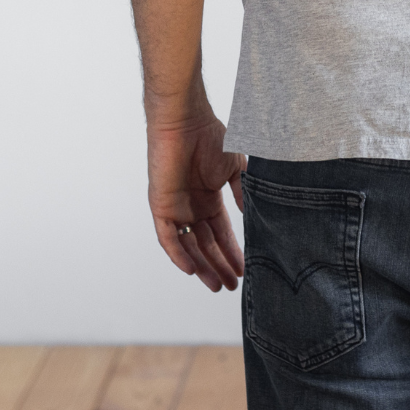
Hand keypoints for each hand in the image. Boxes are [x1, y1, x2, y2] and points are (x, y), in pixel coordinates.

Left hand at [147, 108, 246, 291]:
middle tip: (232, 287)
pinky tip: (192, 270)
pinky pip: (168, 238)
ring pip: (189, 247)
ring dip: (202, 266)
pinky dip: (179, 255)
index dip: (232, 251)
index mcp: (209, 198)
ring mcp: (176, 209)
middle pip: (206, 245)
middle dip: (219, 266)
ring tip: (216, 285)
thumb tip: (248, 216)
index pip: (221, 232)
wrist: (186, 122)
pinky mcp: (161, 207)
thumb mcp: (235, 168)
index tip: (245, 268)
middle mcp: (192, 207)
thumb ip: (241, 192)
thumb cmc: (211, 138)